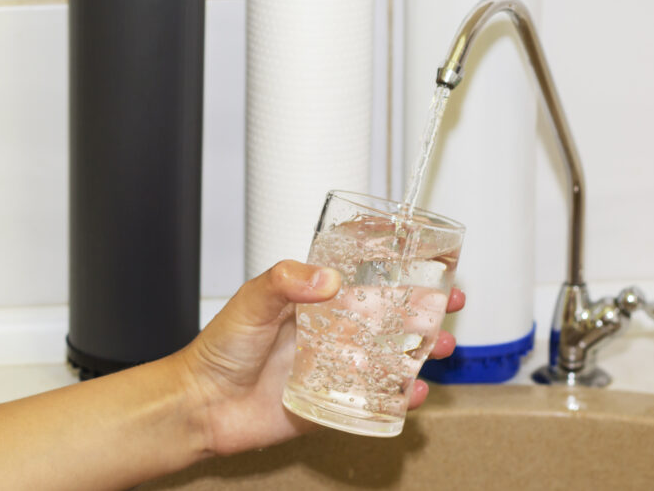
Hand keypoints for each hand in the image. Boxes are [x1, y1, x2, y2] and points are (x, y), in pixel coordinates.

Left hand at [177, 260, 465, 455]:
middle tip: (451, 300)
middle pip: (389, 311)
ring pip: (391, 353)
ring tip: (442, 345)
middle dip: (425, 305)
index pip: (360, 270)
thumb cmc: (220, 349)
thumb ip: (285, 282)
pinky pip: (376, 397)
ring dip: (422, 349)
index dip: (393, 259)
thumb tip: (326, 278)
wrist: (202, 405)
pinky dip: (401, 396)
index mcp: (312, 298)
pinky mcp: (334, 399)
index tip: (422, 248)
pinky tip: (415, 393)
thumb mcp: (250, 301)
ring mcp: (335, 364)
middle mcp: (329, 328)